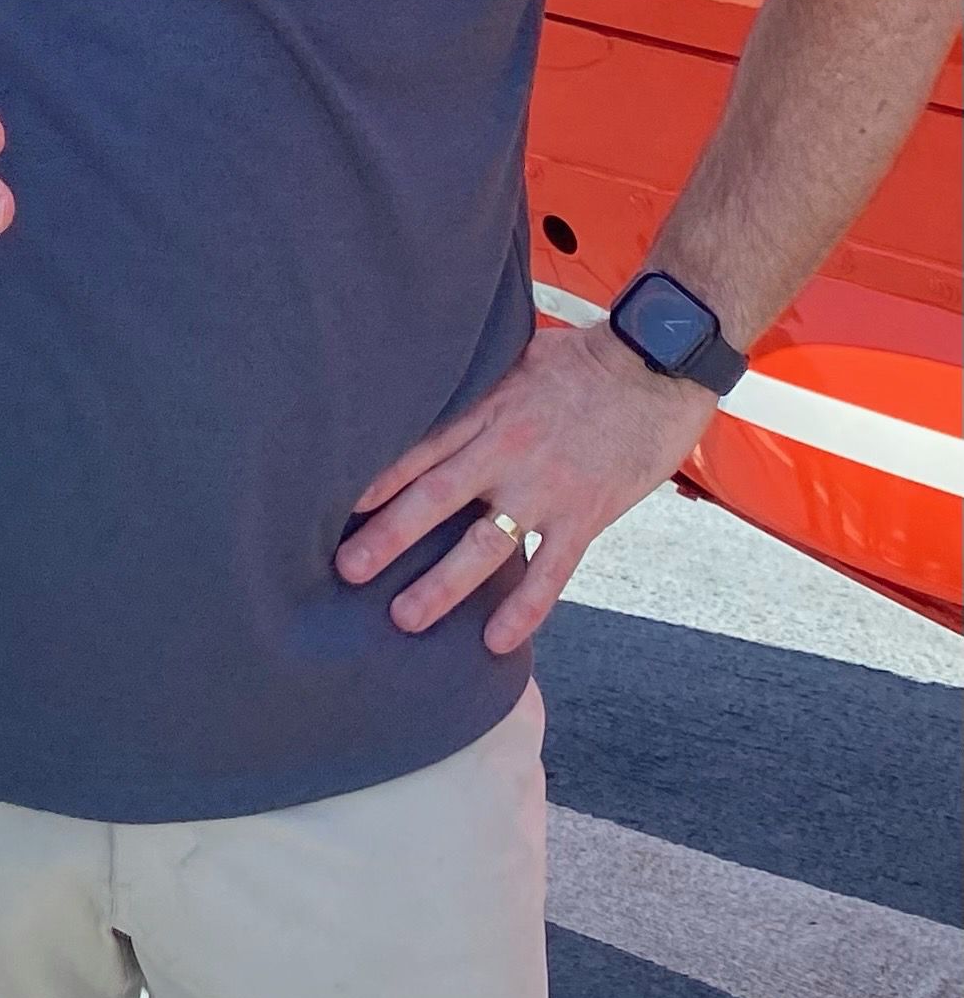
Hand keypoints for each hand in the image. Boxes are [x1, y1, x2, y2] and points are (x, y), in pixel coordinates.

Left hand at [335, 321, 716, 650]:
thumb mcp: (516, 356)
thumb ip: (478, 383)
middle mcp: (507, 452)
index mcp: (487, 411)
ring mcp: (546, 489)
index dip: (378, 480)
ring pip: (485, 545)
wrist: (657, 366)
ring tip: (404, 618)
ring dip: (442, 584)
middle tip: (347, 571)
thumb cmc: (584, 356)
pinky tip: (496, 640)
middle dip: (389, 538)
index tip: (340, 507)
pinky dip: (525, 608)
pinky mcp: (586, 516)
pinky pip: (551, 571)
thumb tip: (434, 384)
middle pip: (436, 500)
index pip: (420, 449)